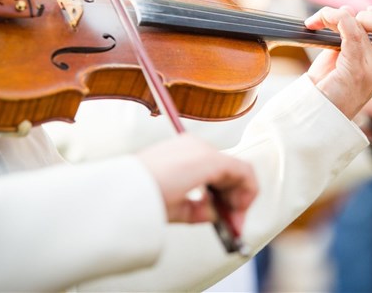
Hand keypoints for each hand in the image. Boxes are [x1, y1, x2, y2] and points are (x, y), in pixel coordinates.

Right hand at [136, 134, 256, 227]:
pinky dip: (247, 192)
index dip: (226, 197)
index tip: (226, 219)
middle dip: (236, 201)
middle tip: (234, 225)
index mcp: (184, 153)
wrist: (125, 194)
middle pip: (230, 172)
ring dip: (242, 198)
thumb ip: (199, 208)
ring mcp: (203, 150)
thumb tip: (218, 214)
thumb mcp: (176, 205)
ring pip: (238, 172)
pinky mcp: (211, 160)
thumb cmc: (141, 198)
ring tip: (235, 222)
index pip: (216, 172)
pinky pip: (243, 172)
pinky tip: (238, 211)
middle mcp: (196, 147)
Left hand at [304, 5, 371, 118]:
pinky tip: (314, 23)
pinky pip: (352, 31)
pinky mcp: (356, 70)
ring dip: (352, 14)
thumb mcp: (340, 60)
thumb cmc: (324, 91)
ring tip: (330, 23)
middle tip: (349, 21)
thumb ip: (349, 37)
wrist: (314, 119)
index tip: (357, 17)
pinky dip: (331, 17)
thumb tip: (348, 10)